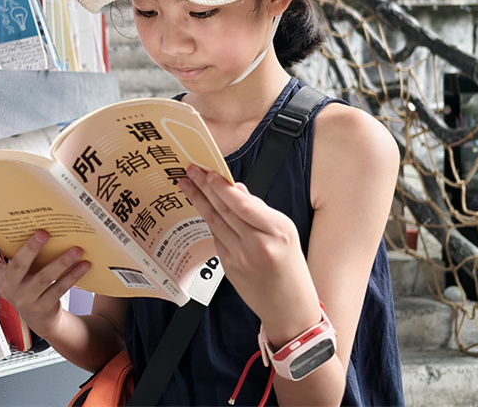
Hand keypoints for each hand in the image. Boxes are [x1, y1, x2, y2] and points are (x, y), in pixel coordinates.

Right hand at [0, 217, 91, 336]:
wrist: (39, 318)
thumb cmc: (27, 282)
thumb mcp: (16, 270)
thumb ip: (15, 251)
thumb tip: (27, 218)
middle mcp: (8, 287)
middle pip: (19, 265)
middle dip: (31, 248)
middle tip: (44, 232)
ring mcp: (25, 298)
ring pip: (44, 277)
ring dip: (62, 262)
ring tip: (77, 249)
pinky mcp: (43, 307)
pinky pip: (60, 288)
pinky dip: (73, 275)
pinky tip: (85, 264)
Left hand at [178, 166, 320, 343]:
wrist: (289, 307)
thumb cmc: (291, 267)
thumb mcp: (286, 233)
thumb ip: (260, 210)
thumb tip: (236, 189)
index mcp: (278, 231)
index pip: (243, 204)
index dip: (222, 187)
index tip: (208, 173)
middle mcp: (258, 244)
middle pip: (224, 210)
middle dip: (204, 187)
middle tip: (190, 170)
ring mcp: (240, 257)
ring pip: (215, 222)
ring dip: (199, 201)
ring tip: (186, 184)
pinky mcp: (228, 267)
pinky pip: (217, 238)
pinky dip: (210, 221)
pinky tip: (202, 208)